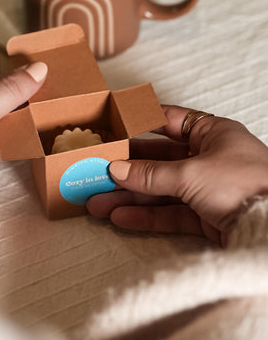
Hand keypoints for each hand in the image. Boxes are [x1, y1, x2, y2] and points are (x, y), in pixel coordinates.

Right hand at [87, 105, 267, 243]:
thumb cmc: (243, 184)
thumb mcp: (190, 173)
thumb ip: (150, 174)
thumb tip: (116, 169)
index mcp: (212, 134)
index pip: (170, 121)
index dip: (141, 123)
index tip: (113, 129)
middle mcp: (209, 158)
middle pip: (160, 160)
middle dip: (127, 169)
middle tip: (96, 173)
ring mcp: (207, 188)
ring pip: (161, 190)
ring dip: (130, 197)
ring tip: (97, 204)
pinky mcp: (207, 216)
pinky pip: (170, 213)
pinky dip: (147, 216)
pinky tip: (120, 218)